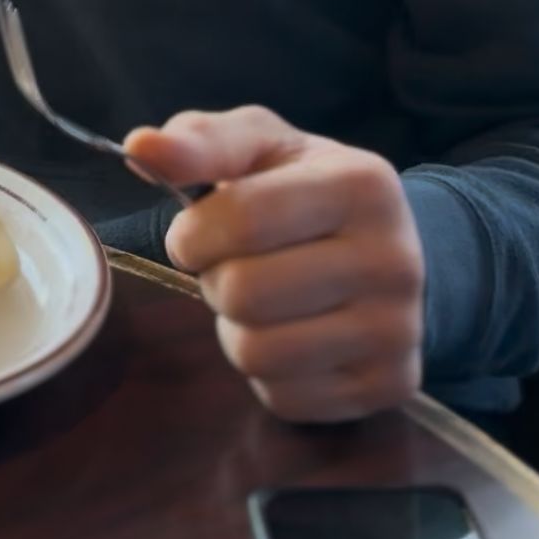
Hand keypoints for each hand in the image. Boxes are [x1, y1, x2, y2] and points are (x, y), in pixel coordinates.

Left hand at [124, 106, 423, 423]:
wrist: (388, 249)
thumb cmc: (304, 188)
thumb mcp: (260, 146)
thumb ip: (200, 141)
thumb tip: (140, 146)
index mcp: (362, 185)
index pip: (243, 220)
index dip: (194, 234)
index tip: (195, 233)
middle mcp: (393, 260)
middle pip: (243, 294)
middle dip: (217, 280)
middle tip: (236, 266)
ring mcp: (397, 330)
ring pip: (257, 354)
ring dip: (236, 329)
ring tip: (261, 301)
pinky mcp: (390, 385)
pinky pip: (283, 397)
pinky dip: (267, 373)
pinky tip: (291, 335)